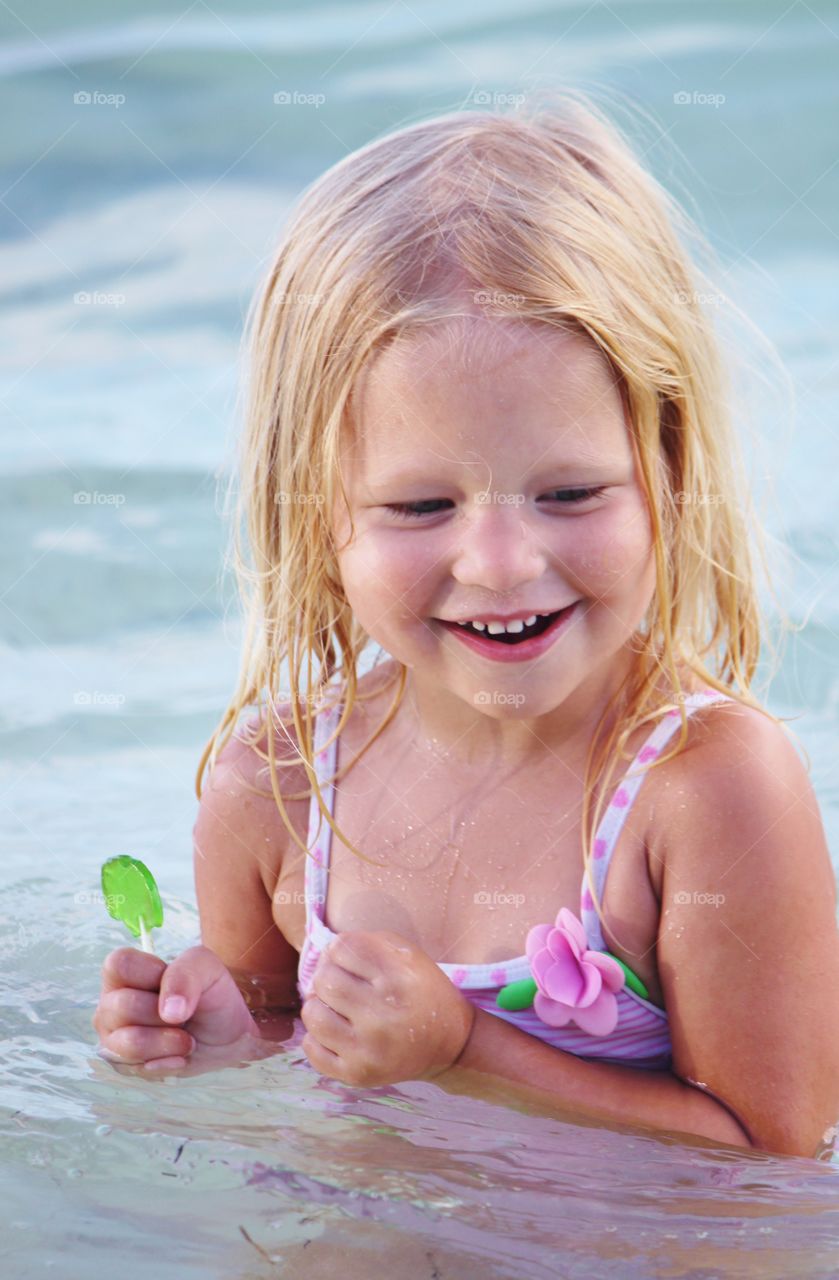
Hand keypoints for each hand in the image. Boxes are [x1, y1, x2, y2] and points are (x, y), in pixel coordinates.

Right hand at [93, 944, 257, 1071]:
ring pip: (129, 1043)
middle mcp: (111, 1004)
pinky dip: (169, 1062)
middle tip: (185, 1015)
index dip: (150, 975)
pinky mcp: (124, 1067)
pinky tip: (180, 1055)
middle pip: (124, 1007)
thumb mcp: (206, 967)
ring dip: (168, 1042)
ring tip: (186, 1039)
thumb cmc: (211, 992)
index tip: (176, 983)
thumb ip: (184, 975)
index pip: (117, 965)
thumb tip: (168, 1011)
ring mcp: (113, 1038)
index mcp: (124, 972)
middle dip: (165, 1014)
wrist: (228, 1032)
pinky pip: (140, 1068)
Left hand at [300, 930, 475, 1087]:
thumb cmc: (423, 992)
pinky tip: (336, 1033)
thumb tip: (326, 953)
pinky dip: (316, 1038)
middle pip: (325, 980)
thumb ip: (369, 942)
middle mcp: (384, 1015)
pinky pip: (313, 1051)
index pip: (342, 948)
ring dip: (318, 1007)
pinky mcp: (358, 1074)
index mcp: (399, 978)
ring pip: (313, 1015)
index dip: (340, 950)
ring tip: (334, 1008)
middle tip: (342, 985)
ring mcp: (369, 1049)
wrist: (449, 1045)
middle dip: (328, 976)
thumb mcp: (409, 955)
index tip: (351, 961)